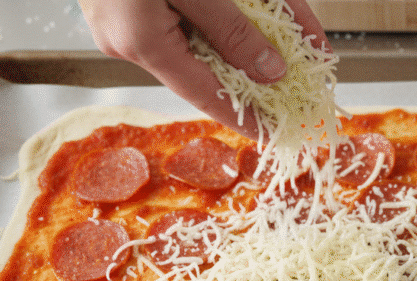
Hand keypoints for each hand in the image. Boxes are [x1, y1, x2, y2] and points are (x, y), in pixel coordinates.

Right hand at [78, 0, 327, 137]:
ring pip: (194, 43)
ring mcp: (124, 22)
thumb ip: (231, 28)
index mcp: (141, 41)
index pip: (205, 96)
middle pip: (204, 69)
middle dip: (251, 79)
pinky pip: (179, 23)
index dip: (246, 118)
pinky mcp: (125, 5)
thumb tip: (269, 70)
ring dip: (237, 48)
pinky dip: (215, 24)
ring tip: (284, 54)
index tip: (277, 133)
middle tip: (292, 89)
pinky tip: (252, 21)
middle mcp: (129, 39)